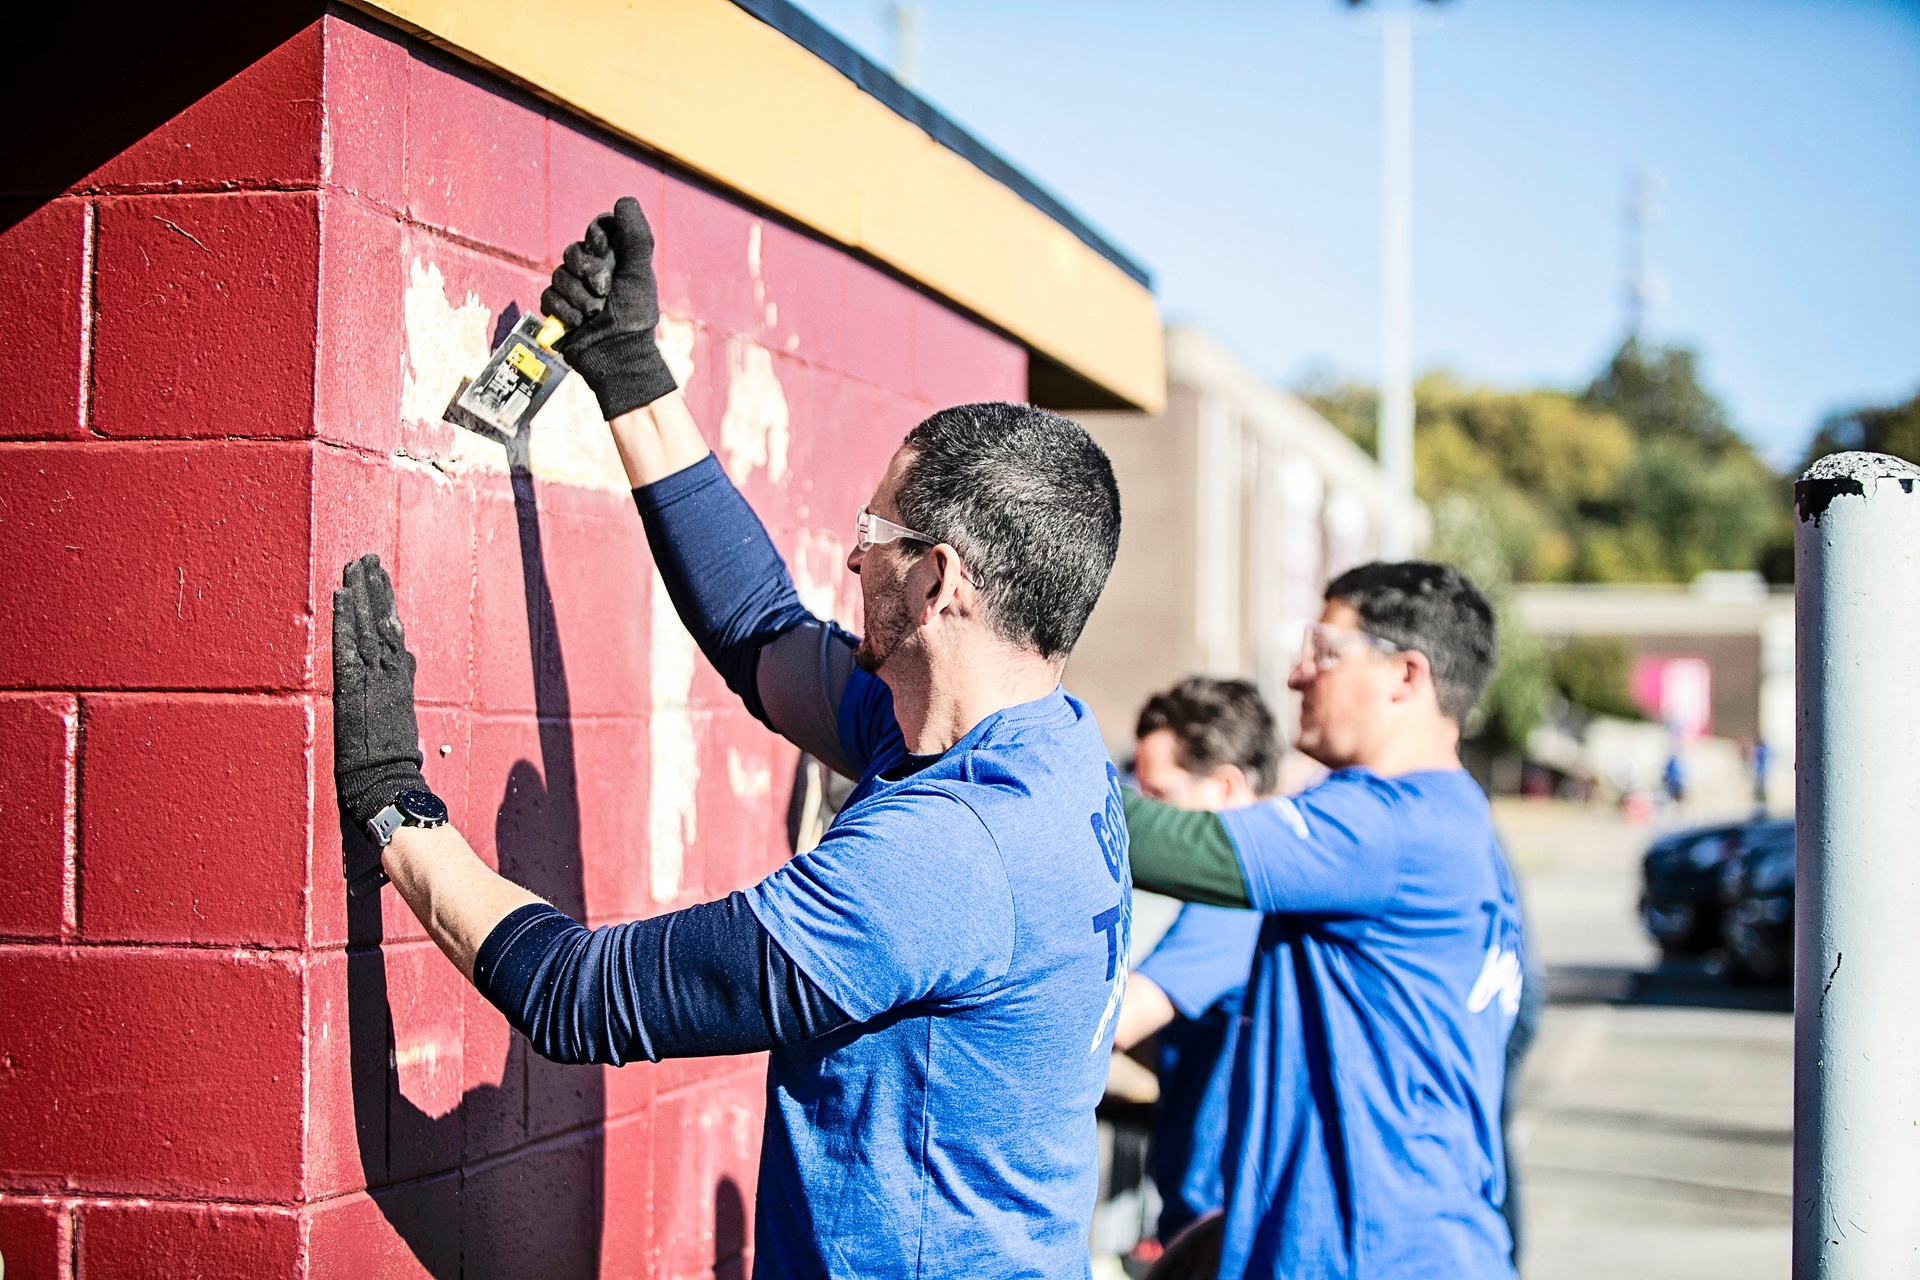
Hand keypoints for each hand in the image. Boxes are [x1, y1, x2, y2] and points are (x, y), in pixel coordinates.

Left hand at [332, 554, 427, 832]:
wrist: (387, 783)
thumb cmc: (393, 768)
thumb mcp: (404, 727)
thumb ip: (402, 695)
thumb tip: (408, 670)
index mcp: (398, 687)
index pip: (393, 639)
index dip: (387, 610)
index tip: (382, 584)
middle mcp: (389, 676)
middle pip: (383, 623)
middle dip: (376, 589)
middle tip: (369, 558)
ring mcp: (373, 678)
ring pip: (369, 626)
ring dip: (364, 592)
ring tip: (358, 563)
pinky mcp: (355, 685)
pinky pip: (350, 643)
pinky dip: (348, 617)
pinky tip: (344, 593)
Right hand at [542, 196, 677, 419]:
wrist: (615, 355)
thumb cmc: (633, 315)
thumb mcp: (638, 273)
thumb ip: (636, 236)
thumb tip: (623, 200)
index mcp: (616, 259)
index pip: (598, 229)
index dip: (597, 238)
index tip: (604, 251)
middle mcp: (594, 271)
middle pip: (573, 251)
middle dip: (587, 272)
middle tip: (603, 292)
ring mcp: (575, 289)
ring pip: (558, 275)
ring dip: (578, 298)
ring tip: (594, 315)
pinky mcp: (559, 309)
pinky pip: (547, 297)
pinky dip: (563, 311)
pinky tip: (579, 324)